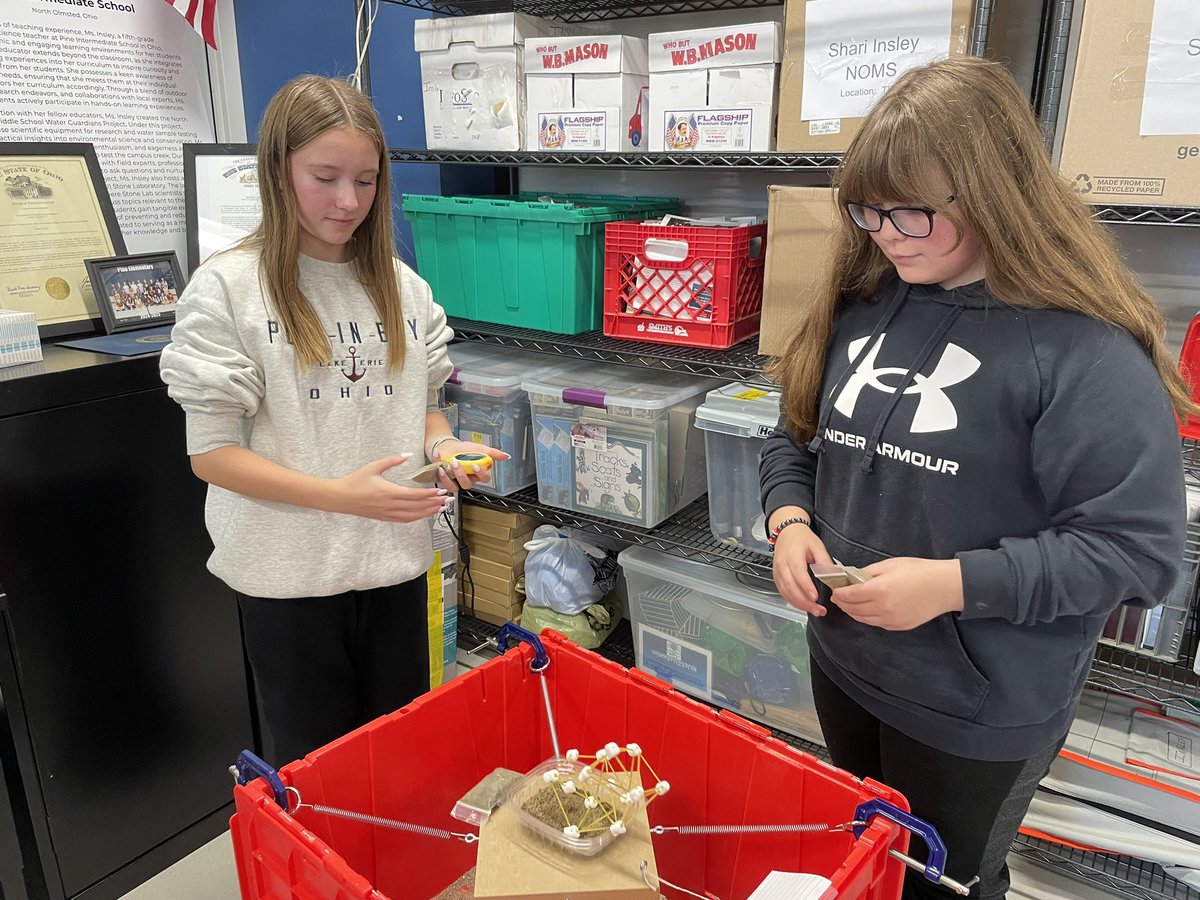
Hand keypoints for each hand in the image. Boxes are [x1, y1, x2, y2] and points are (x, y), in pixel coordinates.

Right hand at [333, 454, 449, 521]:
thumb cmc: (356, 481)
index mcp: (388, 492)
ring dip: (428, 512)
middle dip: (434, 503)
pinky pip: (405, 520)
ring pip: (413, 516)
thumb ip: (391, 461)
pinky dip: (417, 517)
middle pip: (417, 507)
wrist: (340, 498)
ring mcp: (388, 513)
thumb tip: (407, 454)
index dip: (429, 494)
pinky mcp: (385, 518)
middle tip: (448, 500)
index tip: (441, 492)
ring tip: (441, 508)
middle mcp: (390, 505)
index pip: (414, 495)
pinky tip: (425, 514)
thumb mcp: (373, 467)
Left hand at [431, 438, 511, 492]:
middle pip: (467, 484)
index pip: (484, 479)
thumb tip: (506, 456)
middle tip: (457, 462)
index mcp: (477, 474)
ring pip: (454, 487)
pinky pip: (442, 482)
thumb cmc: (464, 449)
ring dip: (449, 477)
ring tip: (446, 465)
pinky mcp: (444, 480)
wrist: (448, 446)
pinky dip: (440, 473)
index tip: (475, 465)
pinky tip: (440, 464)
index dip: (480, 474)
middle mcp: (467, 479)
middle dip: (462, 474)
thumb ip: (493, 453)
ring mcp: (455, 481)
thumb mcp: (479, 449)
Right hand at [771, 521, 833, 616]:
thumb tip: (833, 577)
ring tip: (815, 611)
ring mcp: (777, 573)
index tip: (815, 597)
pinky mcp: (777, 578)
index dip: (806, 586)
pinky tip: (805, 606)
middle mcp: (782, 565)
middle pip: (791, 587)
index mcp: (792, 555)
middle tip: (819, 610)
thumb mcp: (817, 546)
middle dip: (805, 602)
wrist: (787, 533)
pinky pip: (783, 593)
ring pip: (786, 592)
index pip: (798, 573)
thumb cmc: (802, 538)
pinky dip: (794, 602)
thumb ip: (825, 562)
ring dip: (800, 604)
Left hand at [829, 557, 963, 630]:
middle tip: (838, 597)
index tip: (834, 589)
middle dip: (842, 603)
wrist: (945, 587)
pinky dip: (867, 617)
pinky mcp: (899, 626)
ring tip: (849, 604)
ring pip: (863, 619)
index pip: (849, 595)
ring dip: (853, 612)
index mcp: (879, 590)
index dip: (839, 593)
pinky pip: (876, 624)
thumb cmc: (919, 571)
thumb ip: (867, 572)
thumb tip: (851, 578)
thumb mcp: (890, 564)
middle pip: (853, 609)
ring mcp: (891, 620)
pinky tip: (866, 610)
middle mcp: (882, 608)